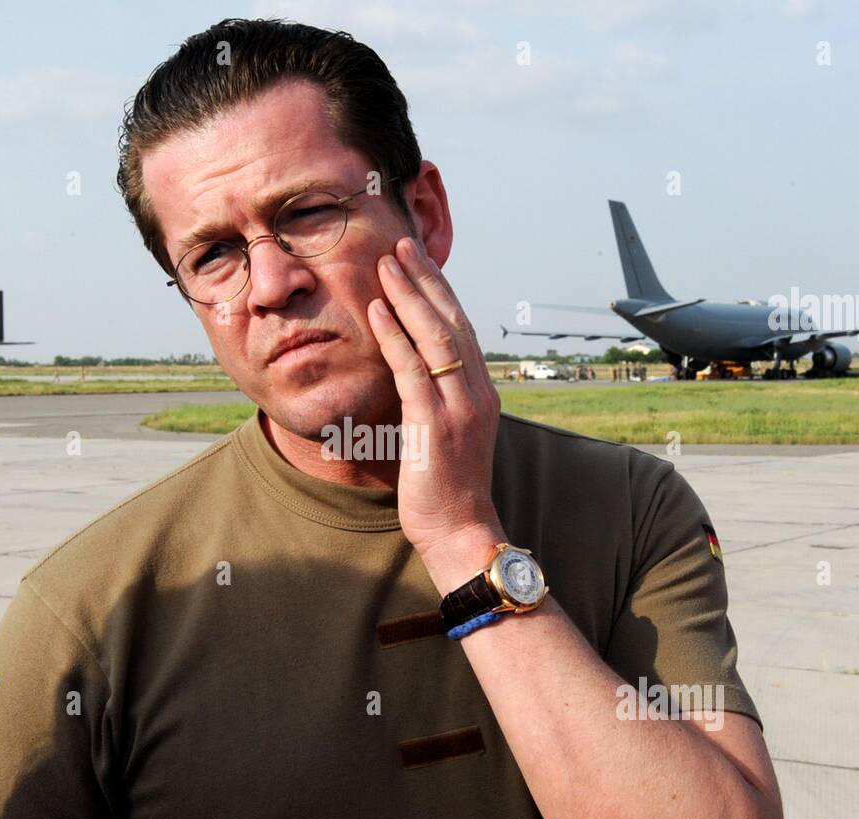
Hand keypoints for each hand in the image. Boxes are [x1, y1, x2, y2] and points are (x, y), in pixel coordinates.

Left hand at [366, 236, 504, 578]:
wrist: (461, 532)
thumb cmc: (448, 492)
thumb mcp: (448, 438)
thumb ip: (439, 404)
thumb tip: (416, 379)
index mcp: (481, 394)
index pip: (462, 330)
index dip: (440, 293)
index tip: (418, 265)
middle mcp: (476, 393)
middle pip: (453, 321)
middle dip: (426, 280)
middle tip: (401, 247)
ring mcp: (460, 407)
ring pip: (436, 336)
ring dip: (409, 296)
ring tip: (387, 264)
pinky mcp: (435, 424)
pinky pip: (413, 368)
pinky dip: (395, 335)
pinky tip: (377, 310)